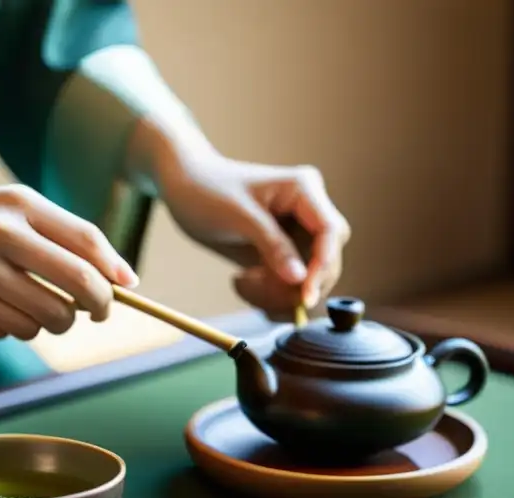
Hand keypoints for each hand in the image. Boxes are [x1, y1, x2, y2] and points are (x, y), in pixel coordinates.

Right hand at [0, 183, 138, 339]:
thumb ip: (65, 234)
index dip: (112, 272)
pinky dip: (14, 326)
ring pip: (46, 320)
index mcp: (15, 206)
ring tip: (37, 305)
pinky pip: (11, 332)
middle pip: (76, 288)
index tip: (124, 288)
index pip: (86, 243)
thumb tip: (127, 280)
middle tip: (96, 312)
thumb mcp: (9, 206)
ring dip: (53, 320)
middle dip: (97, 306)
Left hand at [155, 150, 350, 317]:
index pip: (330, 232)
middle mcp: (307, 212)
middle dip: (298, 284)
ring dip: (278, 293)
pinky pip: (287, 284)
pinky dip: (268, 294)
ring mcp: (296, 234)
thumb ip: (273, 246)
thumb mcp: (238, 216)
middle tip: (259, 289)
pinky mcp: (282, 253)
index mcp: (304, 190)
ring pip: (307, 279)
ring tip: (241, 283)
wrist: (183, 186)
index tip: (305, 295)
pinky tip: (241, 283)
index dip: (322, 266)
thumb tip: (300, 279)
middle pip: (326, 260)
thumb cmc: (207, 188)